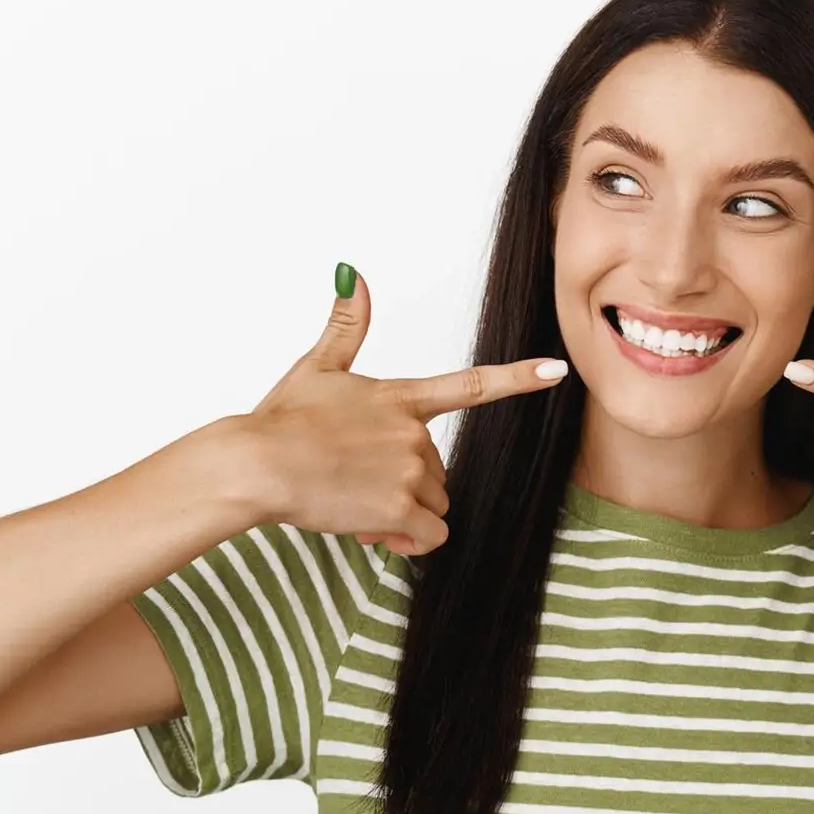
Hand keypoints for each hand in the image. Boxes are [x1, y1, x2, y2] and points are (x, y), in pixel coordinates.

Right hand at [238, 266, 568, 555]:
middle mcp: (413, 433)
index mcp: (400, 398)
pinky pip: (429, 536)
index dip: (519, 377)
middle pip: (439, 470)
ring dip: (403, 514)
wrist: (257, 465)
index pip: (473, 386)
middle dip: (407, 484)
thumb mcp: (316, 368)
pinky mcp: (399, 508)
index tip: (556, 370)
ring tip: (354, 500)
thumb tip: (352, 274)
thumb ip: (344, 326)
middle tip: (356, 481)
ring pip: (434, 505)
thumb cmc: (280, 422)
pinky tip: (369, 527)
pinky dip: (406, 539)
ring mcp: (409, 470)